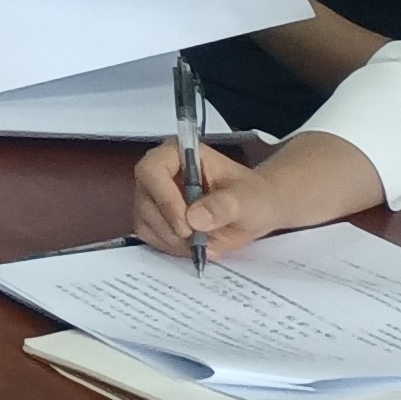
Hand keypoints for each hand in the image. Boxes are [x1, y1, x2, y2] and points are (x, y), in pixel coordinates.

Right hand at [130, 138, 280, 260]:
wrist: (256, 210)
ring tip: (200, 241)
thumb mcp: (247, 199)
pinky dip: (169, 245)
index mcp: (178, 154)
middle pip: (145, 200)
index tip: (187, 223)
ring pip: (144, 221)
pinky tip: (191, 244)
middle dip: (171, 225)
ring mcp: (153, 196)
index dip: (164, 198)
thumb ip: (223, 205)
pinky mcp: (153, 217)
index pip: (151, 170)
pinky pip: (148, 235)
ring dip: (171, 239)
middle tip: (197, 238)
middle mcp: (159, 172)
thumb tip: (194, 218)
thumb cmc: (253, 195)